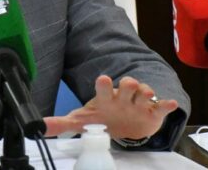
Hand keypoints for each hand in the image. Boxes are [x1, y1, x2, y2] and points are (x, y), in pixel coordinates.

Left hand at [43, 75, 178, 139]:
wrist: (125, 124)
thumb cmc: (103, 117)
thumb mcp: (83, 121)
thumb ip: (62, 124)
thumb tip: (39, 128)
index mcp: (106, 97)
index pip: (104, 85)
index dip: (104, 83)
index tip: (103, 80)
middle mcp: (123, 97)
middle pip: (127, 84)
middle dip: (128, 84)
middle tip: (127, 87)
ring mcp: (138, 103)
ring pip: (145, 92)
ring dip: (146, 92)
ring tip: (145, 96)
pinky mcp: (152, 112)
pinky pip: (161, 106)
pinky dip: (166, 104)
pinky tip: (169, 104)